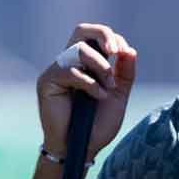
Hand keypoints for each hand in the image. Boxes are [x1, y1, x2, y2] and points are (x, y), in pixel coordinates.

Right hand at [37, 23, 137, 159]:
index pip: (96, 36)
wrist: (83, 147)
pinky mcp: (47, 81)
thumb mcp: (118, 96)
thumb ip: (124, 73)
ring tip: (108, 87)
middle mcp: (70, 63)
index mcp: (87, 63)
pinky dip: (89, 83)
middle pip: (82, 31)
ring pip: (79, 50)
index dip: (113, 39)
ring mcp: (57, 70)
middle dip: (103, 35)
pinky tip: (98, 96)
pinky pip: (70, 71)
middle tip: (115, 51)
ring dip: (101, 66)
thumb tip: (130, 50)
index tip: (124, 54)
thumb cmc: (98, 124)